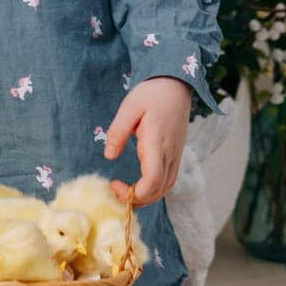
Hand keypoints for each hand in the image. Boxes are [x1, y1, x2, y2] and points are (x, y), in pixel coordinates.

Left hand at [103, 76, 191, 205]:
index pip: (153, 179)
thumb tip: (109, 156)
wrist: (175, 86)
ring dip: (146, 197)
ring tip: (124, 191)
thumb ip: (118, 132)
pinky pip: (168, 180)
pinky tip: (138, 186)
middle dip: (136, 199)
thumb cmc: (151, 94)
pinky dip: (154, 190)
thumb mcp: (129, 107)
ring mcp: (175, 156)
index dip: (135, 192)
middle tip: (114, 190)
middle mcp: (170, 153)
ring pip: (165, 188)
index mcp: (157, 142)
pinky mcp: (176, 155)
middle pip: (158, 190)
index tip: (114, 184)